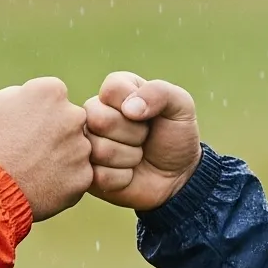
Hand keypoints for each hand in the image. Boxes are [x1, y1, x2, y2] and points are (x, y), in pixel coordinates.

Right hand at [0, 77, 91, 221]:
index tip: (25, 127)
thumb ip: (19, 93)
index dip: (39, 113)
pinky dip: (63, 181)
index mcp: (51, 91)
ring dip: (61, 157)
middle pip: (71, 121)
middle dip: (55, 133)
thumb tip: (31, 97)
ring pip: (76, 149)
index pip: (55, 97)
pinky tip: (41, 185)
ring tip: (33, 170)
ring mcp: (82, 148)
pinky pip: (77, 176)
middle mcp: (74, 116)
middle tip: (31, 150)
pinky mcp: (84, 177)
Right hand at [84, 72, 201, 211]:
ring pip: (99, 150)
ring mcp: (87, 144)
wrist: (178, 176)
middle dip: (133, 134)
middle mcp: (94, 113)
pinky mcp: (87, 173)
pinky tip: (129, 174)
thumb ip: (159, 92)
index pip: (111, 90)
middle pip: (99, 119)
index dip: (136, 106)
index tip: (149, 116)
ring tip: (137, 156)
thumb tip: (129, 109)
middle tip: (144, 138)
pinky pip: (99, 176)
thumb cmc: (176, 136)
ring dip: (129, 157)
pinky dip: (123, 178)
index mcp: (115, 91)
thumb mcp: (181, 106)